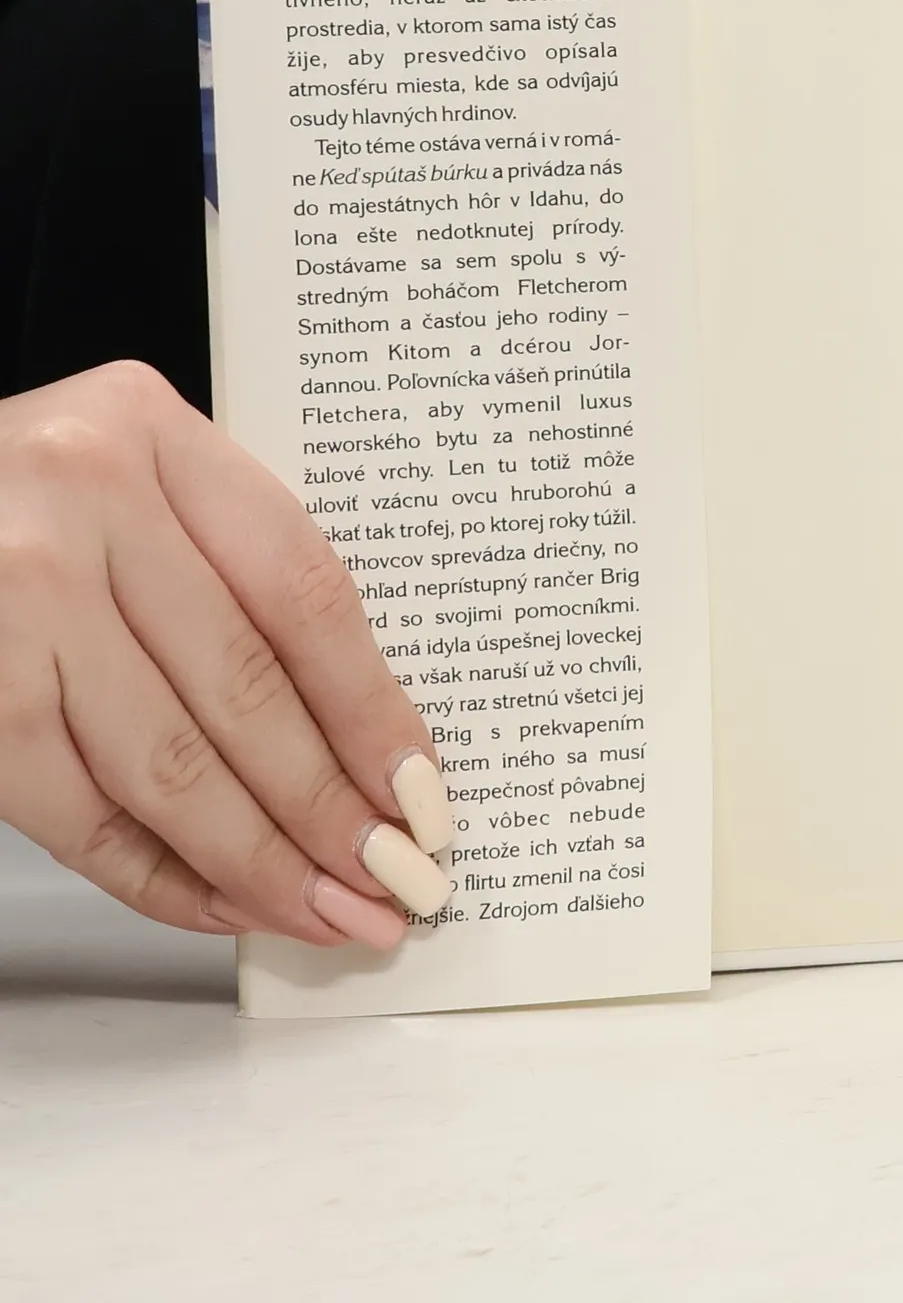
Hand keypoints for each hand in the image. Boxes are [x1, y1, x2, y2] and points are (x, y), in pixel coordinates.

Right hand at [0, 362, 455, 945]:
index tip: (421, 789)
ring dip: (260, 859)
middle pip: (246, 685)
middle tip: (392, 877)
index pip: (303, 590)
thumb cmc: (22, 501)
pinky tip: (220, 904)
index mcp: (153, 433)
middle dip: (330, 807)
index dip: (372, 707)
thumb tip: (362, 737)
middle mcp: (83, 501)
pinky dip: (158, 876)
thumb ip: (231, 571)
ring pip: (169, 763)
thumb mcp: (135, 486)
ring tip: (327, 909)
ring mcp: (16, 595)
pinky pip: (76, 811)